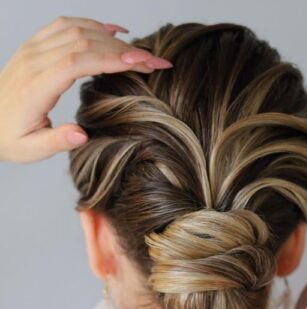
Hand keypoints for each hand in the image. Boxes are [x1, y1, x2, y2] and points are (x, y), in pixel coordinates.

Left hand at [0, 16, 171, 162]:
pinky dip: (93, 24)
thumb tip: (82, 134)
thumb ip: (56, 142)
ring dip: (113, 38)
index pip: (77, 62)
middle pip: (85, 42)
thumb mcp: (29, 149)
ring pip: (78, 30)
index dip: (112, 59)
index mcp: (35, 86)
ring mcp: (33, 49)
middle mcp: (33, 61)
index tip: (143, 63)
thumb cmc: (7, 136)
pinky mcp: (34, 45)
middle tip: (156, 61)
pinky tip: (113, 32)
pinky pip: (65, 25)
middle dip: (125, 50)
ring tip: (141, 53)